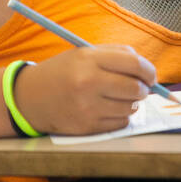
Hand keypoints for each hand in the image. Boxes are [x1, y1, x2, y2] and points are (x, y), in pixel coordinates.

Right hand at [14, 45, 156, 134]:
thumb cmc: (62, 73)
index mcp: (89, 59)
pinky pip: (120, 123)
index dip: (149, 71)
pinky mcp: (86, 127)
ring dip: (132, 103)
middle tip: (140, 88)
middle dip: (144, 89)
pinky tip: (109, 109)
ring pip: (130, 107)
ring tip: (120, 97)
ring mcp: (87, 107)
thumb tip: (146, 69)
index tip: (150, 75)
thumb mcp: (84, 54)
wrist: (29, 97)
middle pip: (135, 88)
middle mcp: (88, 83)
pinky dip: (121, 116)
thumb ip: (116, 55)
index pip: (134, 63)